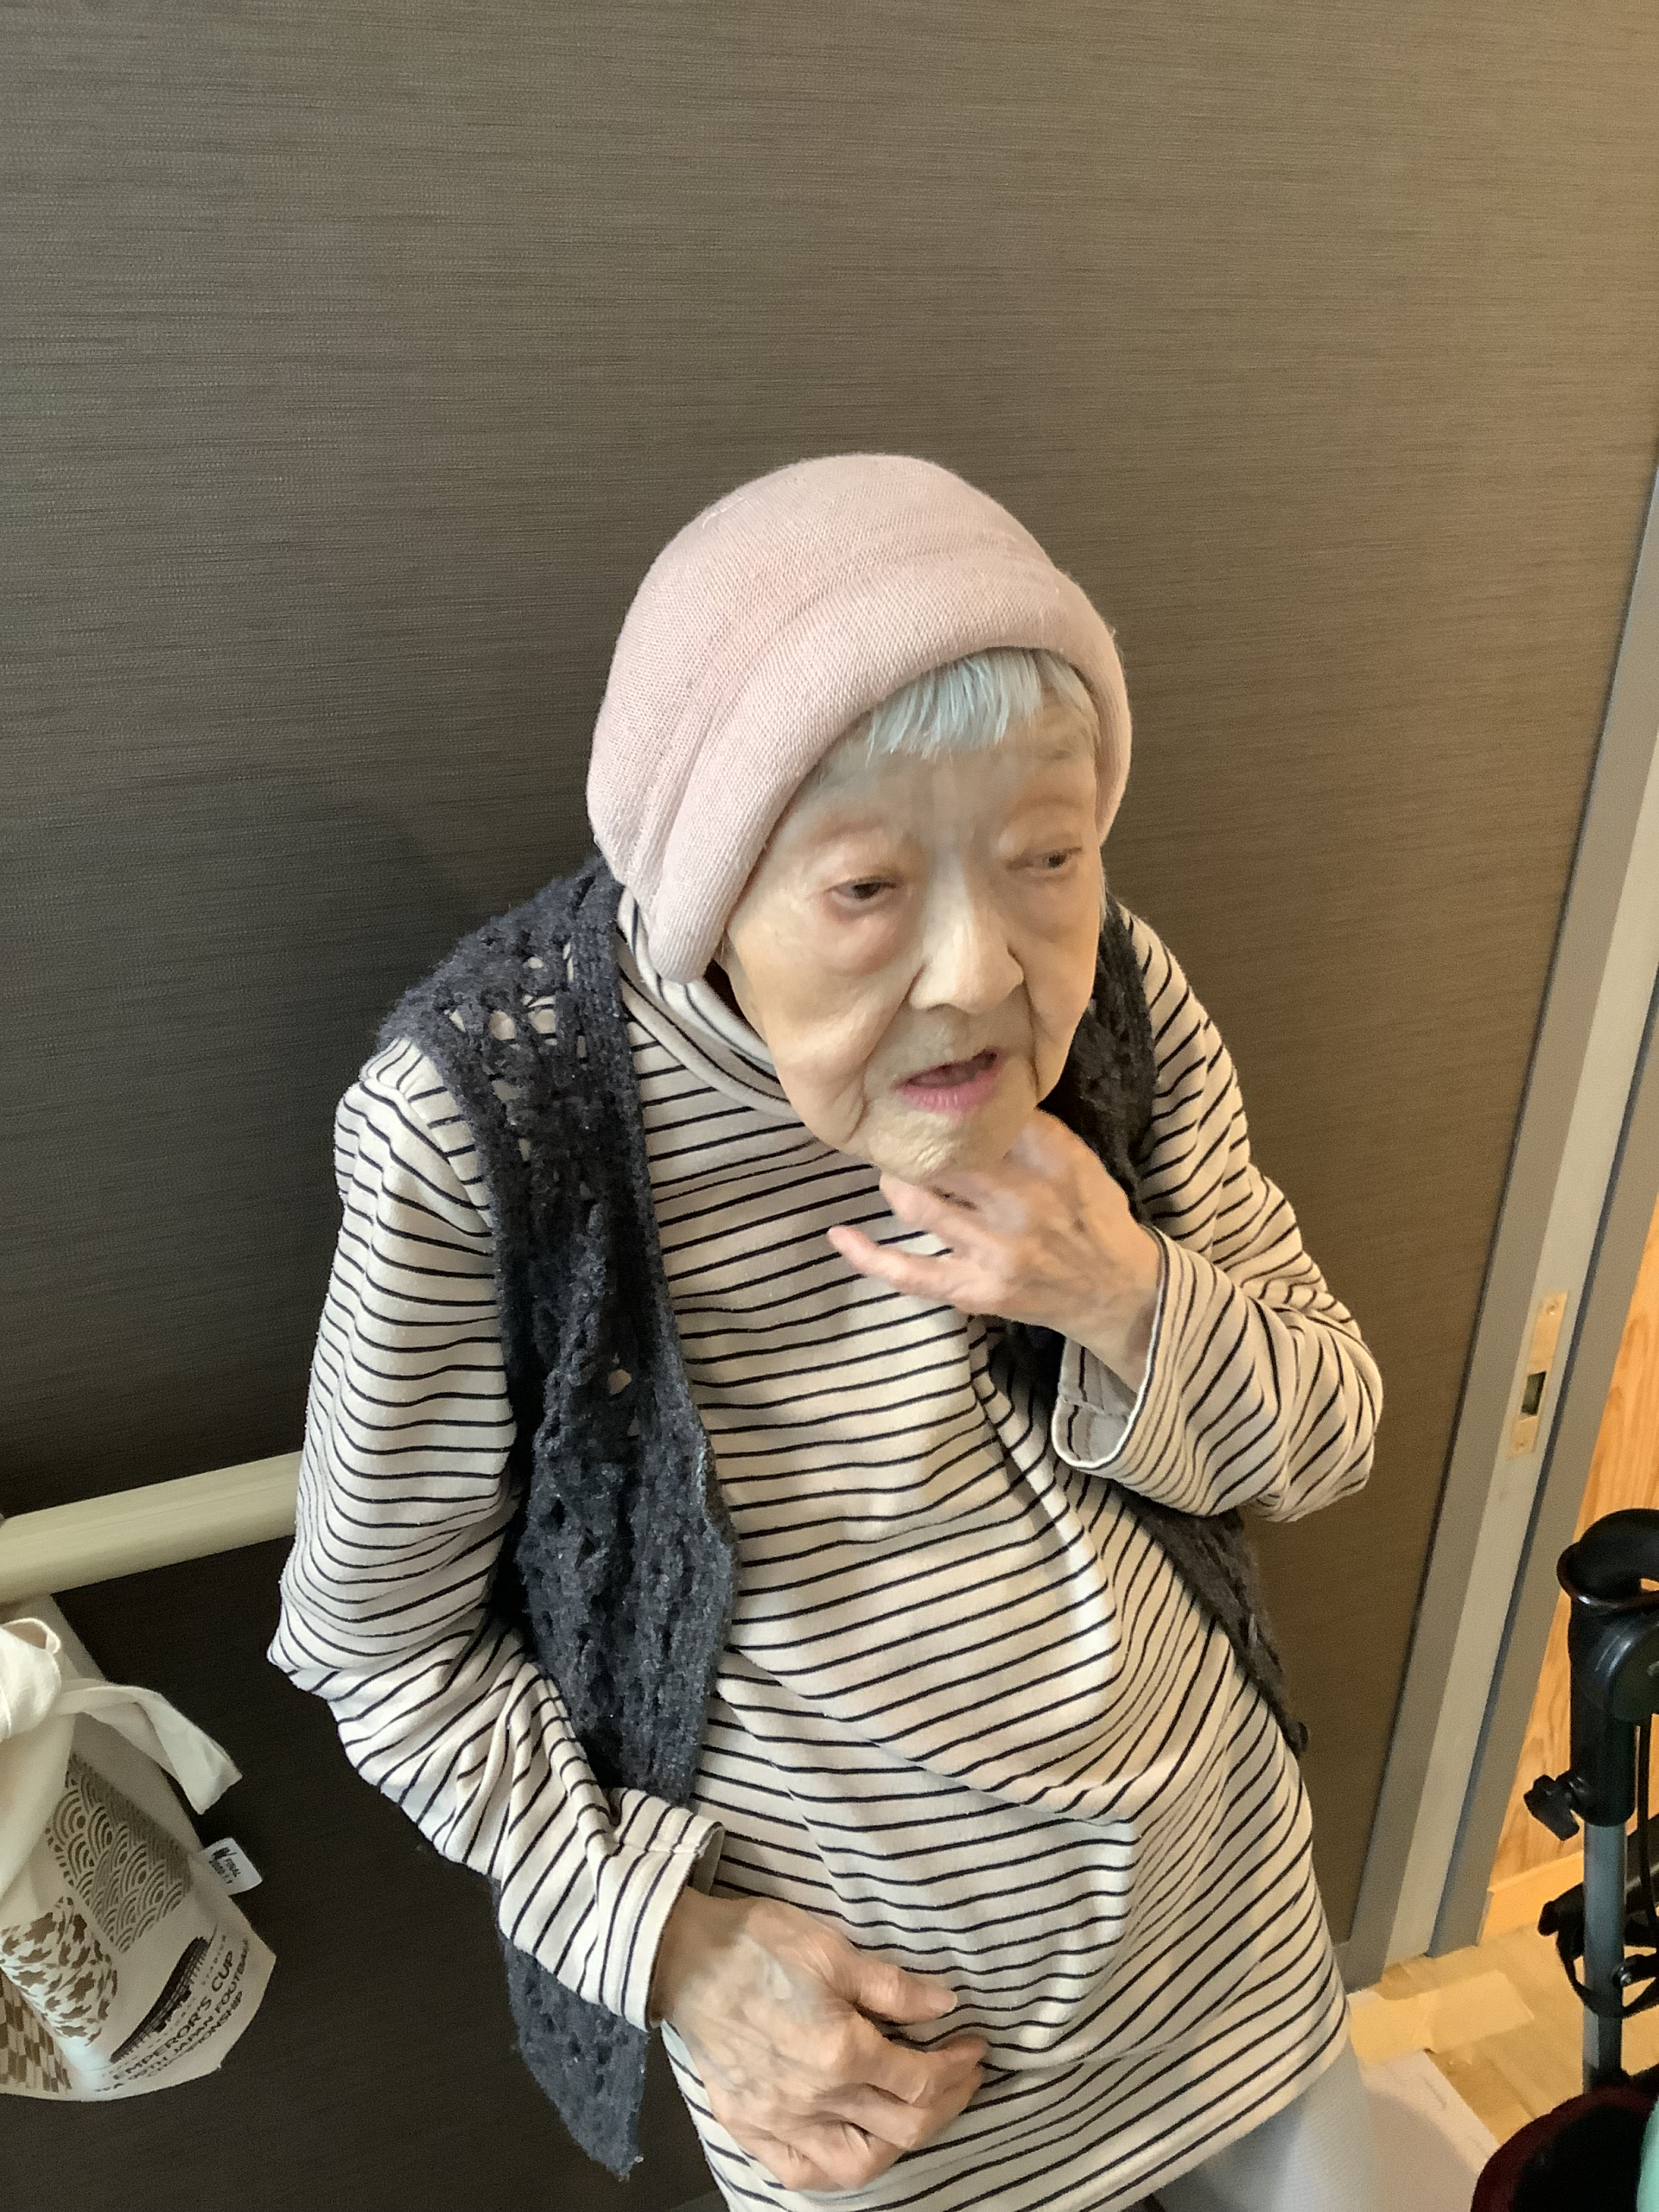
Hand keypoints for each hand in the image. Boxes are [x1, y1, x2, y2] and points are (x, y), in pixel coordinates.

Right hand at [649, 1888, 987, 2193]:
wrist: (683, 1956)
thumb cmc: (758, 1944)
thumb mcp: (834, 1950)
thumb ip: (894, 1988)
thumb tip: (945, 2007)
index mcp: (841, 2054)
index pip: (921, 2082)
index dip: (957, 2067)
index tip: (973, 2045)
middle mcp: (815, 2101)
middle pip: (902, 2128)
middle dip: (946, 2104)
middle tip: (960, 2075)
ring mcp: (780, 2121)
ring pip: (858, 2164)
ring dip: (899, 2144)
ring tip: (915, 2112)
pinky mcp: (749, 2126)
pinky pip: (801, 2172)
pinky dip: (836, 2168)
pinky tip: (853, 2145)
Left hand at [826, 1110, 1162, 1389]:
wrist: (1115, 1293)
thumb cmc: (1093, 1216)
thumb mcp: (1079, 1161)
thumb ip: (1032, 1129)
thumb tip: (969, 1087)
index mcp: (1052, 1162)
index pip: (987, 1117)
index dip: (947, 1097)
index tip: (924, 1083)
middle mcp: (1022, 1204)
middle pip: (941, 1156)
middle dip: (910, 1138)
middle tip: (897, 1126)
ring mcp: (995, 1251)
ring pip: (917, 1204)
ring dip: (893, 1180)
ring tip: (891, 1166)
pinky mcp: (976, 1289)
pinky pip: (909, 1272)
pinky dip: (868, 1255)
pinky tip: (839, 1234)